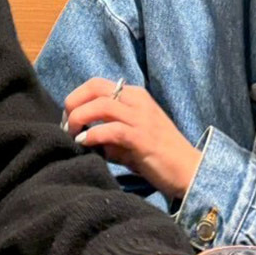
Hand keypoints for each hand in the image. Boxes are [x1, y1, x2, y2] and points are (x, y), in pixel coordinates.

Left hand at [64, 78, 201, 200]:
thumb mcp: (131, 136)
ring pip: (101, 105)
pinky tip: (86, 144)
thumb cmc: (158, 155)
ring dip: (80, 118)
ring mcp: (141, 118)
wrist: (189, 170)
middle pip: (95, 88)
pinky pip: (112, 129)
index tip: (68, 117)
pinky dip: (94, 135)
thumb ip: (108, 132)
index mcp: (135, 96)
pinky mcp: (143, 138)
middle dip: (74, 103)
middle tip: (67, 125)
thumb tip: (82, 135)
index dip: (77, 97)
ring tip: (74, 135)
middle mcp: (138, 101)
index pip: (96, 84)